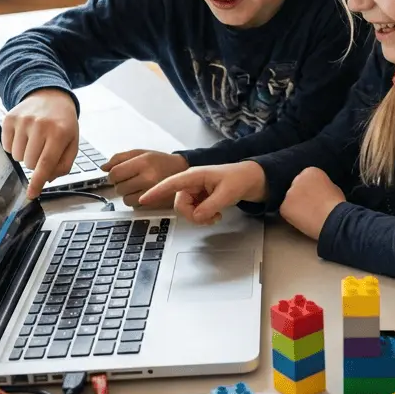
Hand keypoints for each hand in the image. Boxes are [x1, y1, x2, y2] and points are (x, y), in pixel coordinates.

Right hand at [1, 89, 78, 198]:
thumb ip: (64, 164)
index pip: (46, 163)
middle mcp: (41, 125)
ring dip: (24, 155)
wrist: (51, 96)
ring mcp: (23, 121)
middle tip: (42, 149)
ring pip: (16, 156)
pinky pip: (6, 146)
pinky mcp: (10, 118)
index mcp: (60, 133)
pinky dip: (13, 146)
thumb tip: (47, 179)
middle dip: (35, 163)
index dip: (38, 182)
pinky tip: (24, 135)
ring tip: (34, 141)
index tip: (31, 194)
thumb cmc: (63, 123)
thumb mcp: (72, 142)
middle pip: (30, 163)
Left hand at [104, 150, 188, 205]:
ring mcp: (153, 193)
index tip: (116, 175)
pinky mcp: (155, 204)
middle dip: (121, 184)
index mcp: (144, 162)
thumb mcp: (141, 153)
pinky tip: (144, 193)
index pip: (115, 173)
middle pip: (119, 188)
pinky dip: (136, 201)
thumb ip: (120, 158)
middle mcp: (148, 178)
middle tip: (131, 179)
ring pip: (125, 200)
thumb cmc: (161, 162)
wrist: (183, 172)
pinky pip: (135, 207)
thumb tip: (103, 168)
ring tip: (138, 186)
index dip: (112, 175)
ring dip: (128, 194)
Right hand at [136, 162, 266, 224]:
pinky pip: (194, 212)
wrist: (252, 179)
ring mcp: (196, 191)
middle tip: (212, 218)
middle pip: (180, 204)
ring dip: (200, 217)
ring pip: (187, 210)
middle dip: (193, 215)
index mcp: (195, 175)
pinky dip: (204, 217)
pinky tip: (216, 214)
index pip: (171, 183)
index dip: (156, 191)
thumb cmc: (240, 179)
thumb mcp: (227, 193)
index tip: (142, 200)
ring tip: (217, 215)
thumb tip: (197, 216)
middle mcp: (192, 183)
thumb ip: (210, 206)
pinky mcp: (200, 198)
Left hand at [279, 167, 345, 239]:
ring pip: (290, 200)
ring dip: (296, 207)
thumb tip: (318, 191)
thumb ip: (321, 186)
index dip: (310, 190)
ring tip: (308, 216)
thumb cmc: (337, 205)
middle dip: (301, 196)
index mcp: (311, 172)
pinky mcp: (284, 206)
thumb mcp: (333, 187)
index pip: (306, 179)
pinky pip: (286, 211)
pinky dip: (292, 217)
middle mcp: (297, 179)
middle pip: (296, 188)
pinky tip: (303, 220)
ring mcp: (289, 193)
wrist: (333, 218)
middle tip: (309, 207)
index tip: (314, 197)